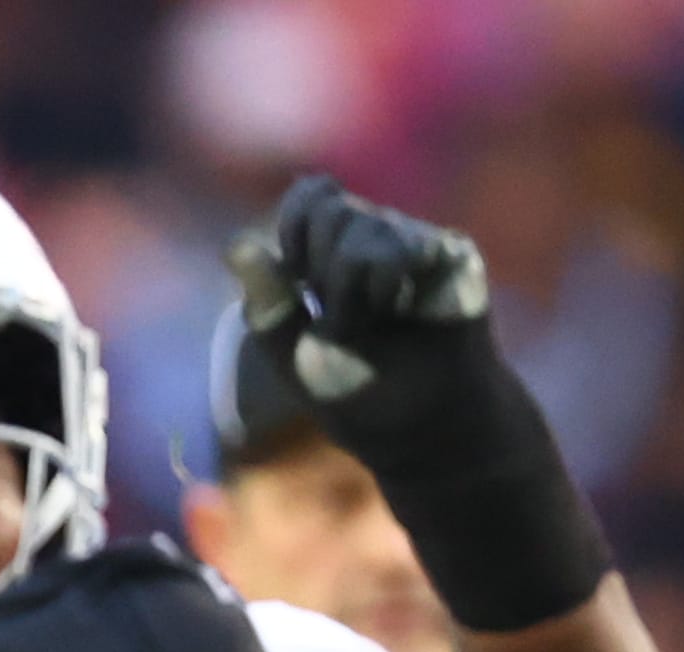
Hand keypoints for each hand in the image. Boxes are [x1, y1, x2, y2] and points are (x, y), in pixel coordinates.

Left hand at [226, 174, 506, 456]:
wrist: (419, 422)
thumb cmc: (353, 390)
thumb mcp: (291, 351)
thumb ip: (267, 301)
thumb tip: (236, 245)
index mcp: (331, 251)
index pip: (309, 198)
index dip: (295, 223)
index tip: (297, 270)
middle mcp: (374, 235)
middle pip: (326, 210)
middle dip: (317, 269)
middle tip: (343, 317)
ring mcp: (412, 239)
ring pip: (358, 227)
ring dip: (348, 289)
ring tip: (376, 321)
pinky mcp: (447, 250)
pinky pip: (396, 247)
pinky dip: (382, 285)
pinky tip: (400, 308)